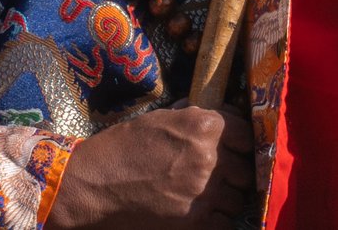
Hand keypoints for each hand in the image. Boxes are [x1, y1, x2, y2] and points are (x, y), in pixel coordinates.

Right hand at [48, 106, 253, 228]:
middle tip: (221, 173)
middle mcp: (208, 158)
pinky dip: (217, 219)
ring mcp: (204, 194)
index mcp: (201, 127)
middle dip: (235, 170)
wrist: (92, 187)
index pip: (244, 133)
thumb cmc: (120, 149)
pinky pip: (225, 222)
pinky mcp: (196, 223)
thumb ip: (190, 120)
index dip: (239, 140)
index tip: (234, 146)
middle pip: (245, 168)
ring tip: (209, 195)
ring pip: (237, 198)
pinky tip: (202, 213)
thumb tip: (213, 118)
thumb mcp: (157, 121)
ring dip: (226, 196)